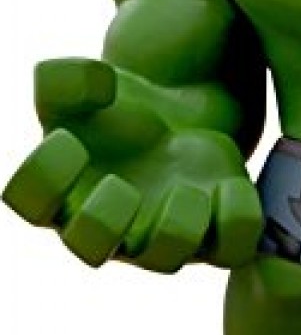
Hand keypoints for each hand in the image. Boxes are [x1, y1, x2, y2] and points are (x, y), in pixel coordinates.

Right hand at [3, 58, 262, 270]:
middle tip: (121, 183)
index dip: (43, 174)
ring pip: (167, 257)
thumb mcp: (85, 84)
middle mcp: (110, 225)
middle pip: (91, 248)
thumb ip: (68, 77)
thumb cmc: (116, 111)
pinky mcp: (216, 229)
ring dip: (178, 225)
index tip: (68, 138)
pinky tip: (228, 185)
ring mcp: (164, 233)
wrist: (177, 118)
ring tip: (186, 186)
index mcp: (63, 190)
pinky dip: (235, 220)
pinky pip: (231, 247)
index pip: (30, 201)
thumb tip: (98, 85)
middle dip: (104, 221)